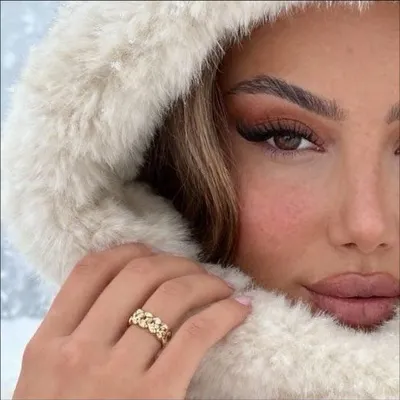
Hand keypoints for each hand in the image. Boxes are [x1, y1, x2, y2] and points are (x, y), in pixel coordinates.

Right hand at [13, 243, 250, 398]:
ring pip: (172, 296)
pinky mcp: (157, 397)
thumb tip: (119, 293)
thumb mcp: (45, 382)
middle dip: (176, 262)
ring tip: (222, 287)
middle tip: (195, 270)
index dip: (129, 251)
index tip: (153, 253)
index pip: (91, 270)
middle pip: (138, 274)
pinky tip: (239, 309)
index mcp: (47, 345)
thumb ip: (73, 337)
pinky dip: (225, 313)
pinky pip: (198, 333)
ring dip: (206, 282)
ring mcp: (117, 376)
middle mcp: (79, 353)